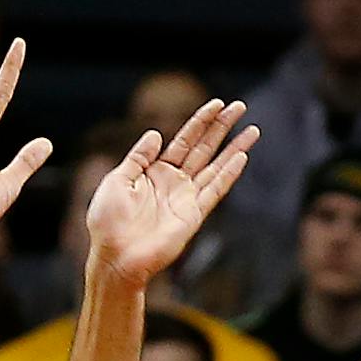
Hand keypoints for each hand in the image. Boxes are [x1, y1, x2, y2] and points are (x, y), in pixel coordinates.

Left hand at [86, 99, 259, 286]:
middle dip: (222, 127)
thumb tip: (157, 133)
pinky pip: (214, 190)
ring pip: (215, 167)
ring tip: (252, 130)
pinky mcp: (193, 216)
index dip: (200, 122)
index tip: (217, 104)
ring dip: (234, 149)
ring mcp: (186, 199)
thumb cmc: (108, 222)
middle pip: (204, 148)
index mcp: (156, 171)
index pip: (184, 140)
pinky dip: (228, 174)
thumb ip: (139, 156)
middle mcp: (175, 182)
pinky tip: (241, 158)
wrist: (115, 256)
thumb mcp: (117, 180)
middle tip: (240, 107)